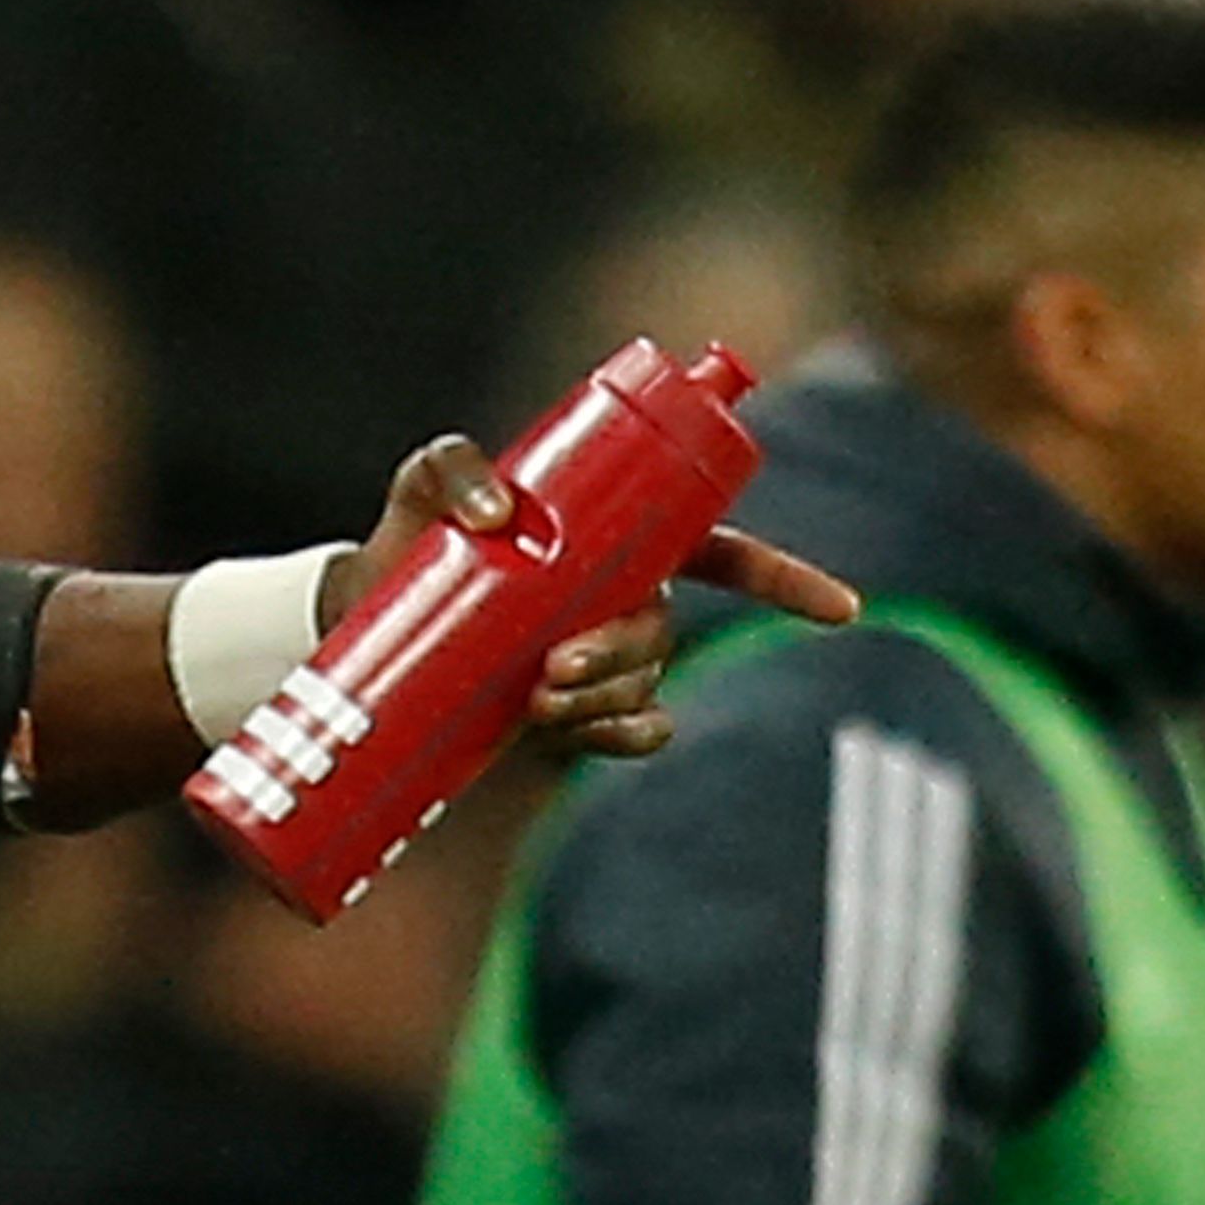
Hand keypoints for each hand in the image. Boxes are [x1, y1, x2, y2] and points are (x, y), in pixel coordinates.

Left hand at [334, 436, 864, 762]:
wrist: (362, 615)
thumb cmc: (412, 535)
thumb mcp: (425, 482)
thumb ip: (455, 468)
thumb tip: (499, 512)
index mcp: (618, 536)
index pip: (723, 553)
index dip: (785, 580)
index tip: (842, 610)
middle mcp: (623, 594)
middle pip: (665, 626)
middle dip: (627, 652)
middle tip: (558, 666)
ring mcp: (600, 652)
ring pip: (646, 678)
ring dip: (610, 694)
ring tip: (540, 694)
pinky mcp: (571, 704)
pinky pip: (633, 729)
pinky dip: (624, 736)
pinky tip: (590, 734)